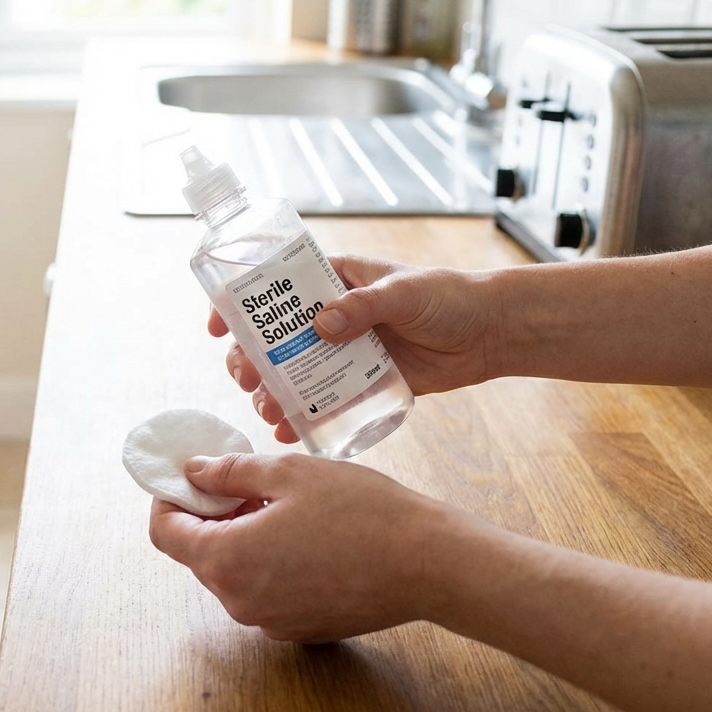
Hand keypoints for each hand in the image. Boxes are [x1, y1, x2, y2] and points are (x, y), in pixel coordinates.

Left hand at [147, 452, 476, 642]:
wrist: (428, 564)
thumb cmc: (362, 511)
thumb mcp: (289, 473)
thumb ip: (231, 473)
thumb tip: (193, 472)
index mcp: (228, 560)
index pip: (167, 534)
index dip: (169, 501)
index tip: (187, 479)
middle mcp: (240, 601)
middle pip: (200, 555)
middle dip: (211, 517)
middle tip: (247, 484)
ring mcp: (270, 621)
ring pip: (234, 575)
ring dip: (242, 540)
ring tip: (283, 507)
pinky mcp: (299, 630)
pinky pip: (265, 593)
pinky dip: (269, 565)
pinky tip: (306, 538)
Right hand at [210, 255, 503, 442]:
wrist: (491, 333)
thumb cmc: (449, 297)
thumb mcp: (404, 292)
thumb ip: (363, 305)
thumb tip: (321, 324)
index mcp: (334, 281)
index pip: (276, 288)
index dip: (242, 306)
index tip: (220, 326)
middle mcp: (331, 316)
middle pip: (275, 337)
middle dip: (251, 359)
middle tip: (245, 378)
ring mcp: (344, 352)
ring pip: (293, 372)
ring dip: (272, 391)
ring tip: (267, 409)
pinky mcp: (362, 383)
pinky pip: (325, 401)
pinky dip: (304, 415)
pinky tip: (289, 430)